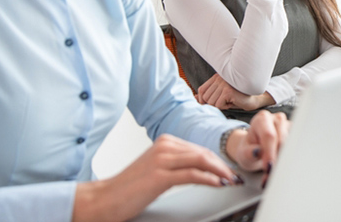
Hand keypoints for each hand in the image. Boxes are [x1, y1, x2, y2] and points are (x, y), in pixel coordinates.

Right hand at [72, 134, 240, 221]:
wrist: (104, 199)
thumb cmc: (130, 188)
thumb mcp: (157, 169)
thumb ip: (178, 165)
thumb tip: (203, 170)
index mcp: (165, 142)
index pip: (200, 149)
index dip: (217, 160)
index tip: (230, 170)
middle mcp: (165, 146)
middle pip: (204, 153)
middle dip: (223, 165)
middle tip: (236, 176)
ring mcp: (162, 159)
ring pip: (202, 161)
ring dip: (221, 171)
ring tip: (231, 181)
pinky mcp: (160, 175)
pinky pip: (193, 174)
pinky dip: (210, 179)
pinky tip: (219, 184)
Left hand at [197, 74, 274, 110]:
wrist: (254, 98)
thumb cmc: (238, 97)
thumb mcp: (221, 95)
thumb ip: (208, 95)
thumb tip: (194, 98)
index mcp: (216, 77)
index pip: (201, 90)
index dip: (202, 99)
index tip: (210, 104)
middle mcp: (219, 78)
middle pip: (205, 97)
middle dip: (213, 104)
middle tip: (224, 102)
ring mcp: (224, 84)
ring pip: (211, 102)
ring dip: (220, 105)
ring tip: (229, 101)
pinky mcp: (228, 91)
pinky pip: (218, 104)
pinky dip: (224, 107)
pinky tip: (232, 102)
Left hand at [225, 111, 289, 185]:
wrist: (255, 150)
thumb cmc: (249, 150)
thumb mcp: (243, 153)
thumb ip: (248, 153)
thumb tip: (257, 152)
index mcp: (262, 119)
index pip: (269, 135)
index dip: (270, 152)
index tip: (267, 167)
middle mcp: (277, 119)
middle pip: (282, 141)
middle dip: (277, 159)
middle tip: (270, 174)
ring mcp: (288, 125)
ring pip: (291, 145)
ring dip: (283, 161)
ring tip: (274, 170)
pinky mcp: (296, 133)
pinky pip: (297, 148)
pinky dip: (290, 159)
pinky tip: (282, 164)